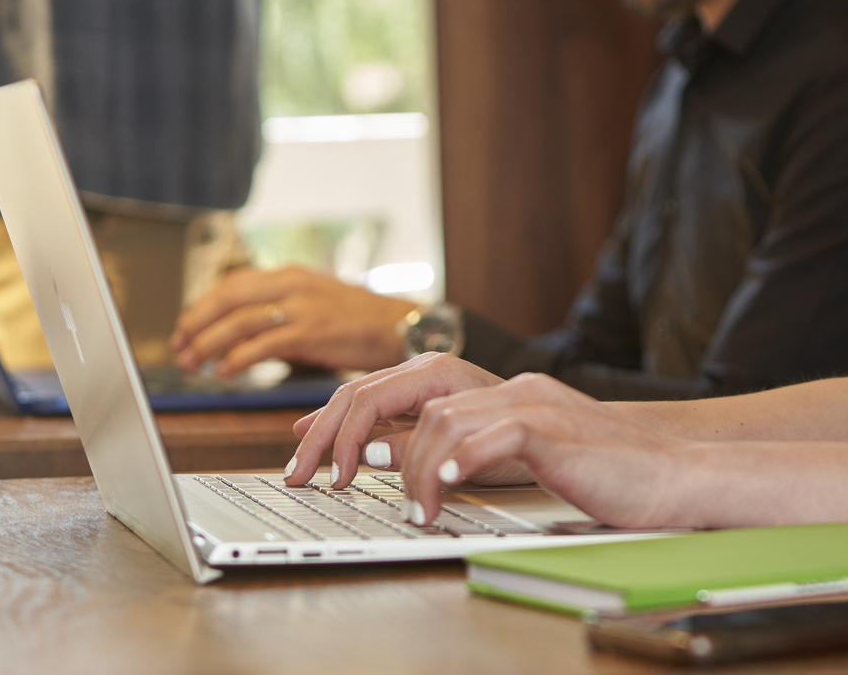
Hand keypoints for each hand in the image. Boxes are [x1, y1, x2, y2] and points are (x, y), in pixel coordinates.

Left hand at [170, 265, 415, 375]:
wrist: (395, 325)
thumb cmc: (354, 320)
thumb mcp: (311, 303)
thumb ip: (276, 312)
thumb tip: (236, 334)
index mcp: (288, 274)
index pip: (231, 283)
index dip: (201, 306)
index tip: (184, 328)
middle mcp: (291, 284)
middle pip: (228, 297)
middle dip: (197, 323)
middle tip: (179, 347)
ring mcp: (301, 306)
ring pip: (240, 320)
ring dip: (209, 343)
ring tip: (193, 363)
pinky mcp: (312, 331)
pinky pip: (264, 343)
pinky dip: (238, 358)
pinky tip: (225, 371)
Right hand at [286, 352, 526, 490]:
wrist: (551, 420)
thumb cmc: (522, 431)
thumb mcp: (476, 445)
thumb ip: (422, 444)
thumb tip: (371, 453)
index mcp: (434, 373)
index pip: (369, 401)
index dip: (345, 441)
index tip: (338, 479)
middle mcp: (420, 370)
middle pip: (353, 397)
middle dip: (320, 437)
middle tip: (296, 474)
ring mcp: (416, 380)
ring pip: (355, 399)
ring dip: (323, 432)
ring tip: (299, 461)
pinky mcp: (415, 396)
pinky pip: (368, 406)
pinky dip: (341, 424)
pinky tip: (316, 432)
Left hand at [399, 372, 694, 530]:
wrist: (672, 475)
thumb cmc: (613, 476)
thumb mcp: (544, 458)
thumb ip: (497, 453)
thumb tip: (440, 472)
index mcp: (521, 396)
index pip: (442, 406)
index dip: (407, 442)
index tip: (395, 480)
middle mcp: (524, 392)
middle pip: (434, 413)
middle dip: (406, 462)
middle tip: (409, 508)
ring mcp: (539, 407)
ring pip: (449, 422)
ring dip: (424, 471)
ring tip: (425, 510)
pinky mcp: (554, 431)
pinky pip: (494, 436)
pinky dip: (463, 460)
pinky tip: (450, 485)